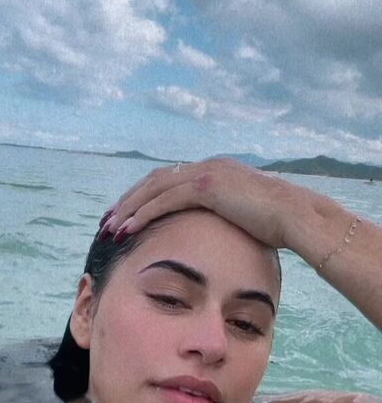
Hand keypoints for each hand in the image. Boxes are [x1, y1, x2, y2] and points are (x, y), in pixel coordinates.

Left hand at [98, 158, 318, 248]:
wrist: (296, 217)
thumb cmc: (276, 225)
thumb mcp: (244, 217)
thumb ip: (225, 217)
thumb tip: (216, 235)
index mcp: (214, 172)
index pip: (168, 181)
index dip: (144, 198)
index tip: (127, 216)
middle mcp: (207, 167)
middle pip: (154, 181)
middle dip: (128, 202)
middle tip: (108, 221)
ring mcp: (207, 173)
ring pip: (154, 188)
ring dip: (129, 209)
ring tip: (110, 228)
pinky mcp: (208, 186)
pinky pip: (165, 199)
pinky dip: (143, 214)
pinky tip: (128, 229)